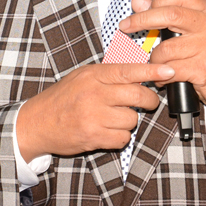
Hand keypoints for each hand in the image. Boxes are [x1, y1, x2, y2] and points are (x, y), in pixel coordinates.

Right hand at [16, 62, 172, 158]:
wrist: (37, 122)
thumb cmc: (62, 98)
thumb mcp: (82, 76)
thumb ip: (108, 73)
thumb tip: (138, 69)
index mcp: (93, 75)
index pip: (128, 69)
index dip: (151, 70)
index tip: (168, 70)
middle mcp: (94, 94)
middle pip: (137, 95)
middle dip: (149, 100)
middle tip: (148, 101)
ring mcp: (94, 116)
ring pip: (132, 119)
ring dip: (130, 120)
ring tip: (116, 118)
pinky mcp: (93, 137)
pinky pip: (123, 138)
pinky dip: (121, 136)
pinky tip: (108, 130)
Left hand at [119, 0, 205, 121]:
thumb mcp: (195, 32)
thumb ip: (168, 15)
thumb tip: (138, 1)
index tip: (142, 9)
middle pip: (170, 14)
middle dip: (142, 20)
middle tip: (126, 26)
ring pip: (165, 48)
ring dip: (153, 59)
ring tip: (156, 65)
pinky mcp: (205, 68)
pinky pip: (170, 70)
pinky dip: (161, 76)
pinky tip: (164, 79)